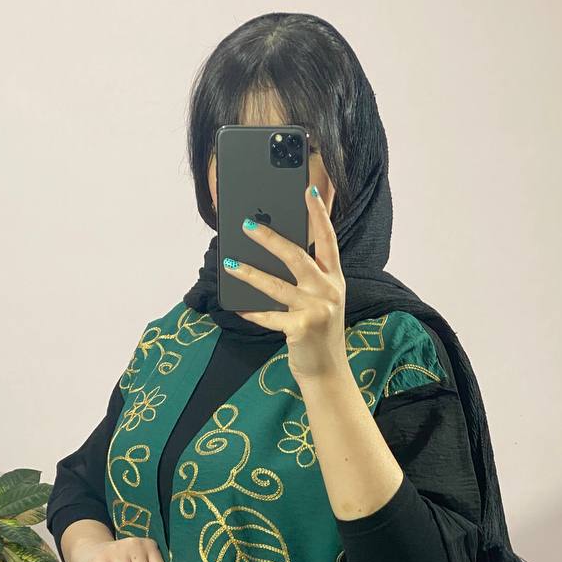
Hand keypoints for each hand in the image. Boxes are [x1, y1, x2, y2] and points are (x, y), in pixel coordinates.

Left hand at [225, 185, 348, 380]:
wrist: (327, 371)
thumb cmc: (317, 331)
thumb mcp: (318, 299)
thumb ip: (305, 278)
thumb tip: (272, 251)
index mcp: (333, 278)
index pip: (327, 239)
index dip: (320, 214)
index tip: (310, 189)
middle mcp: (329, 290)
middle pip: (297, 257)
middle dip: (271, 238)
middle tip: (248, 223)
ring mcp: (317, 309)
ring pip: (277, 286)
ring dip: (249, 273)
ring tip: (229, 262)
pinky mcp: (302, 328)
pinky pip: (269, 316)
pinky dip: (251, 311)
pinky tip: (235, 305)